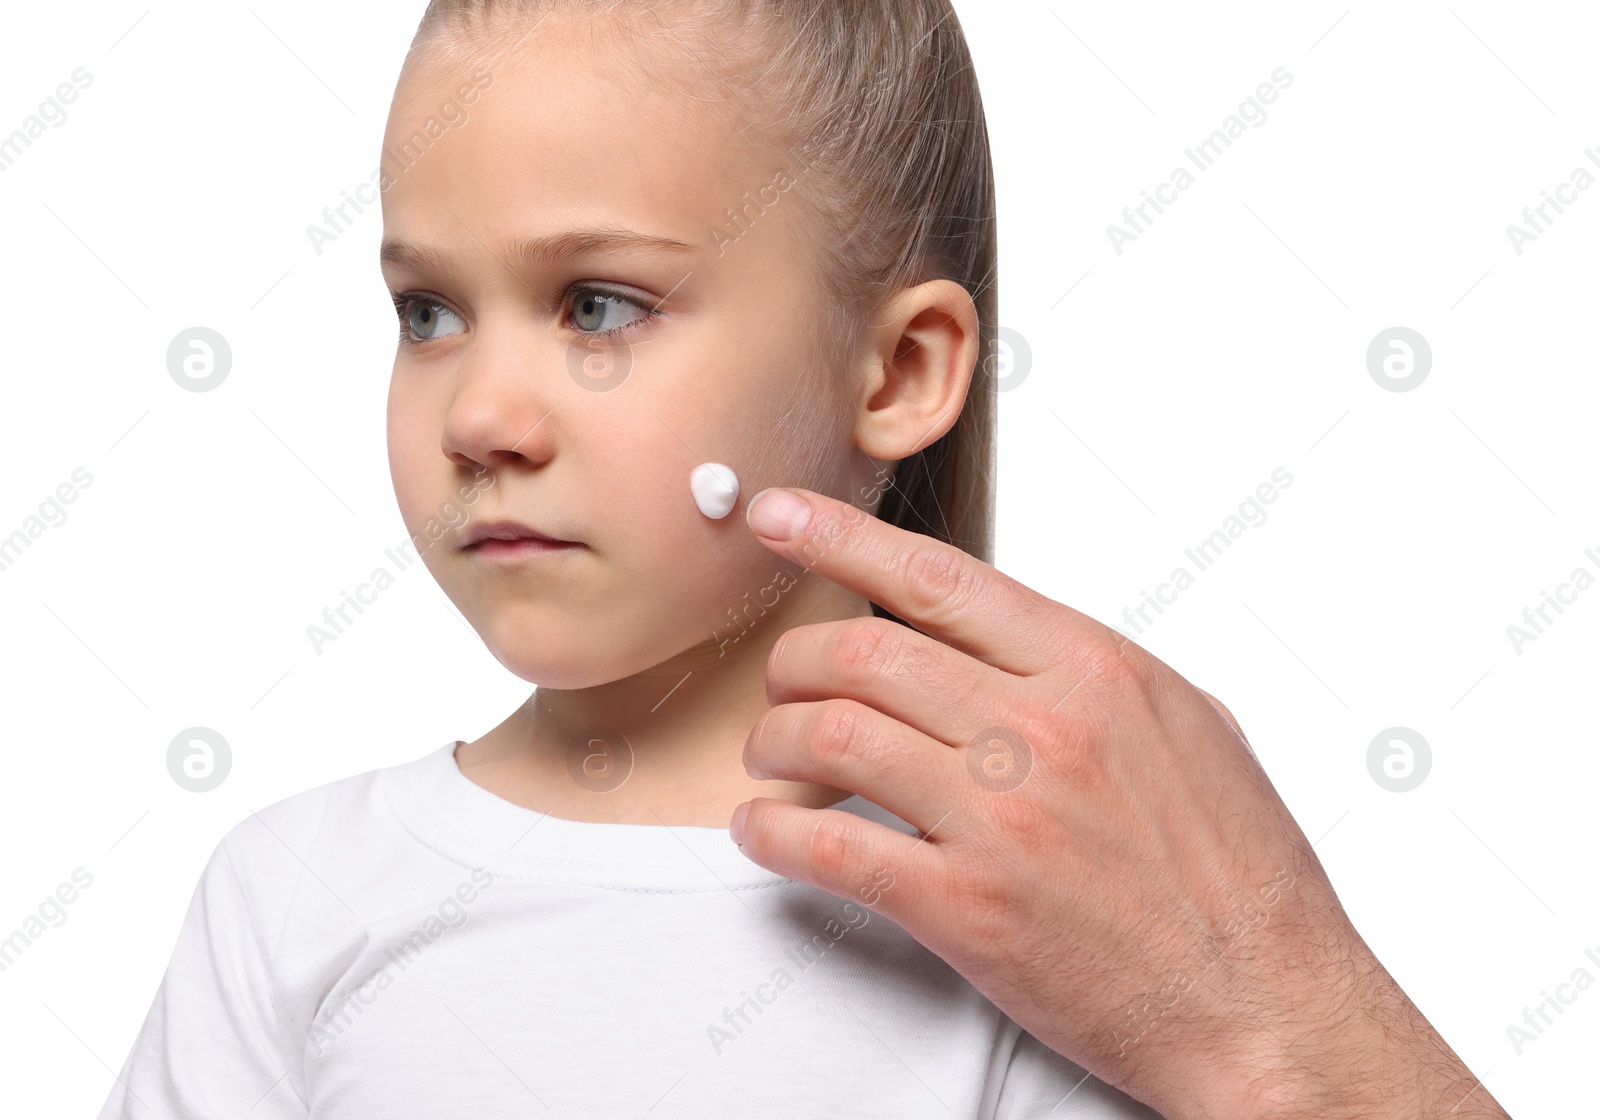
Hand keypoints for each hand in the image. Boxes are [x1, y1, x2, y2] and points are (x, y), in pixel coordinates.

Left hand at [729, 486, 1506, 1119]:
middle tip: (782, 682)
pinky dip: (776, 834)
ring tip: (772, 757)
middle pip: (865, 652)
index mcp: (1096, 672)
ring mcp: (1001, 819)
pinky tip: (765, 830)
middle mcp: (1042, 731)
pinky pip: (834, 849)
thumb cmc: (1238, 877)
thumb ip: (1087, 672)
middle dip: (797, 661)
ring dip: (777, 740)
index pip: (937, 579)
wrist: (1267, 1005)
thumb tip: (1006, 635)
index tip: (780, 517)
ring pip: (836, 736)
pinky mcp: (968, 909)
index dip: (841, 537)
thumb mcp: (1189, 727)